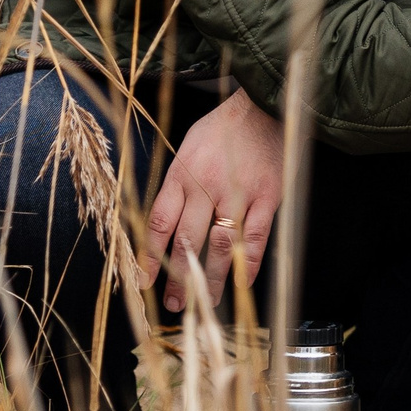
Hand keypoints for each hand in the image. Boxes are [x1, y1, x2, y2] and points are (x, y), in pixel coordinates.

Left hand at [141, 88, 281, 312]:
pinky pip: (255, 239)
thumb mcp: (187, 151)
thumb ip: (177, 188)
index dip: (149, 256)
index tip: (142, 281)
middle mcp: (206, 186)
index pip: (159, 222)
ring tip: (204, 303)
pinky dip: (247, 265)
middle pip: (187, 241)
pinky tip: (241, 283)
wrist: (262, 106)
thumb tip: (164, 230)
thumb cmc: (221, 131)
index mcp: (181, 175)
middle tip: (174, 304)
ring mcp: (238, 193)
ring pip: (219, 246)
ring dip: (211, 280)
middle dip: (178, 277)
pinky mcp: (267, 197)